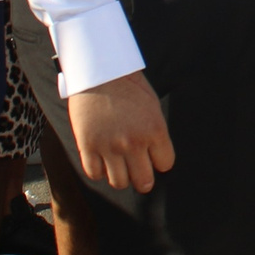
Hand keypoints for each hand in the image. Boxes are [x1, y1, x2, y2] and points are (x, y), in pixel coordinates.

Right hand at [66, 68, 176, 191]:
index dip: (159, 162)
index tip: (153, 157)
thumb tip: (155, 157)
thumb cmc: (128, 86)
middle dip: (143, 179)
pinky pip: (95, 174)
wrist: (99, 72)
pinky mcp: (88, 146)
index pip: (165, 164)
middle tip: (138, 172)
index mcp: (155, 130)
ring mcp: (110, 146)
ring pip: (119, 183)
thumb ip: (155, 133)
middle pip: (144, 182)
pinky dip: (98, 171)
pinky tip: (101, 160)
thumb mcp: (152, 107)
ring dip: (120, 177)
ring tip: (118, 166)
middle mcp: (134, 142)